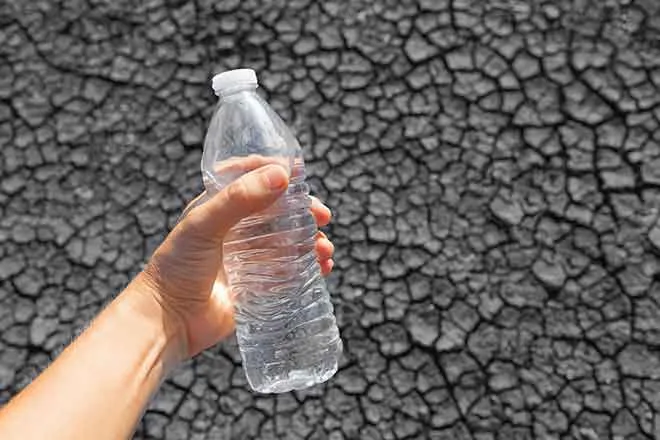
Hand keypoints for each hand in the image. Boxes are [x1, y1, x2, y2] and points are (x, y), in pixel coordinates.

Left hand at [135, 161, 333, 359]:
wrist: (168, 321)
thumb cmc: (177, 268)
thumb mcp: (204, 225)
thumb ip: (239, 199)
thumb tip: (282, 175)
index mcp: (219, 206)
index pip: (251, 178)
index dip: (275, 171)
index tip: (300, 171)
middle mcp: (236, 229)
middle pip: (279, 210)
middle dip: (304, 210)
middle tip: (322, 216)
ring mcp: (249, 257)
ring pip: (290, 240)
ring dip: (311, 240)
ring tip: (324, 249)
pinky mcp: (258, 284)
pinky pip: (291, 271)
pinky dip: (310, 266)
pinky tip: (322, 268)